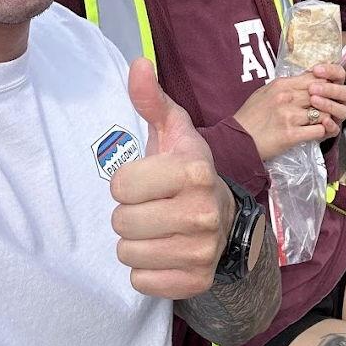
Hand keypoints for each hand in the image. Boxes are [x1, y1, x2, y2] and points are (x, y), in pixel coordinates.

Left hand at [111, 58, 232, 298]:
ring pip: (127, 254)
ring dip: (135, 243)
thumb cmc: (187, 169)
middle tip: (153, 205)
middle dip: (130, 213)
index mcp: (194, 171)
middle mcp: (202, 211)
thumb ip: (151, 99)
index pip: (120, 185)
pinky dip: (146, 270)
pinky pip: (140, 282)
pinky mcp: (196, 281)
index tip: (149, 179)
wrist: (225, 215)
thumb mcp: (172, 130)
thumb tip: (138, 63)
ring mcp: (202, 250)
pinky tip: (165, 251)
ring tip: (159, 228)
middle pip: (121, 222)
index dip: (127, 182)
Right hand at [234, 65, 345, 159]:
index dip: (324, 83)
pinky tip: (318, 133)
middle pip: (320, 94)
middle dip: (327, 102)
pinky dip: (322, 132)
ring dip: (325, 118)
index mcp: (281, 84)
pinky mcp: (291, 135)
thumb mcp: (264, 92)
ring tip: (324, 122)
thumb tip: (304, 79)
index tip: (327, 90)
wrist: (236, 140)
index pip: (313, 78)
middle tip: (329, 108)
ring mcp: (289, 116)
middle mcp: (287, 97)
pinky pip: (318, 131)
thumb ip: (284, 86)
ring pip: (322, 112)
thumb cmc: (249, 116)